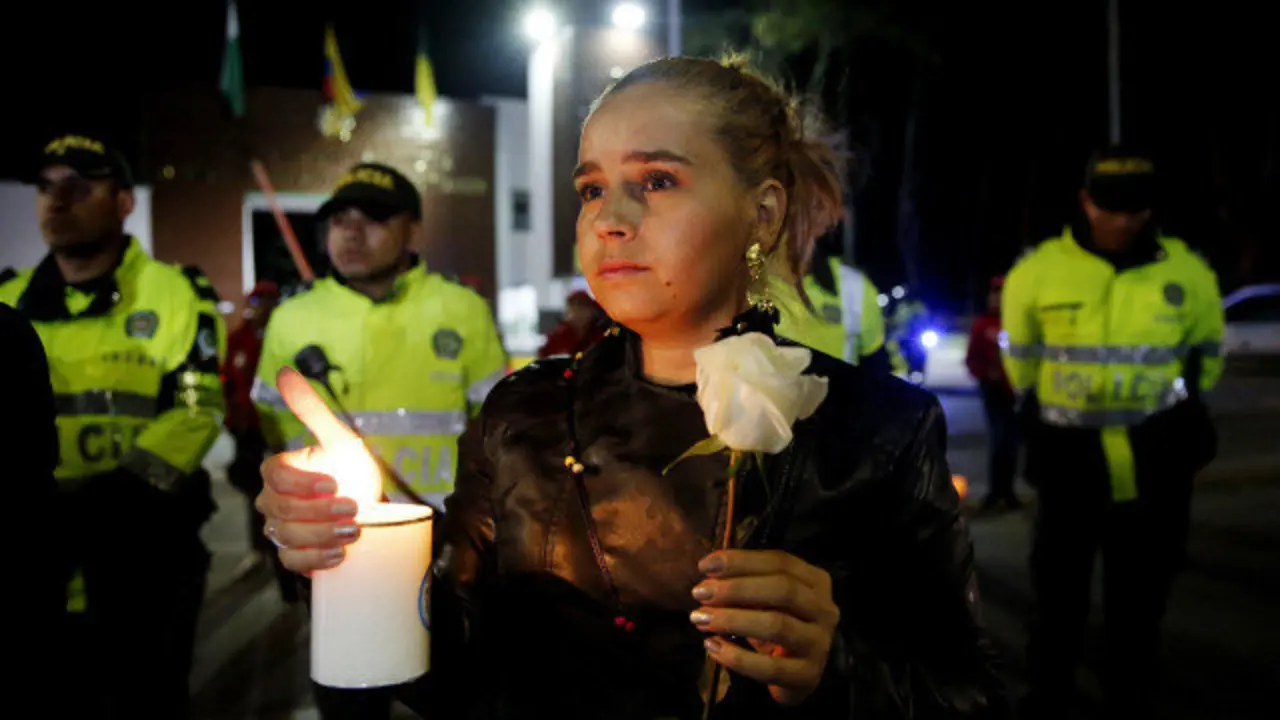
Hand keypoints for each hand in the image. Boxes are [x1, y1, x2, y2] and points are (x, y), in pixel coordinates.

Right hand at [254, 368, 369, 573]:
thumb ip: (310, 408)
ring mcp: (281, 530)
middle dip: (320, 512)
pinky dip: (314, 561)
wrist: (371, 505)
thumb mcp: (337, 437)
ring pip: (287, 537)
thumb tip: (284, 371)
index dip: (302, 483)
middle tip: (355, 510)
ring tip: (354, 531)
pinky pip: (291, 562)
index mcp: (278, 471)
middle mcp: (273, 501)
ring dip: (322, 536)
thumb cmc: (350, 469)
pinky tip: (339, 555)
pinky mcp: (294, 554)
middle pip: (282, 510)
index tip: (334, 484)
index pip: (275, 477)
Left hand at [690, 549, 839, 705]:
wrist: (795, 674)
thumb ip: (744, 583)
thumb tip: (708, 575)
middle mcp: (825, 609)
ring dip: (733, 619)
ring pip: (777, 625)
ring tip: (701, 618)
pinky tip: (712, 646)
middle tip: (701, 592)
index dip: (741, 561)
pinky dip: (737, 657)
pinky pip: (769, 667)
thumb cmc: (777, 625)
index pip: (780, 562)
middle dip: (736, 588)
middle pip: (782, 589)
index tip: (705, 566)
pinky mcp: (808, 675)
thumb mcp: (765, 600)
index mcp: (816, 582)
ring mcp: (820, 644)